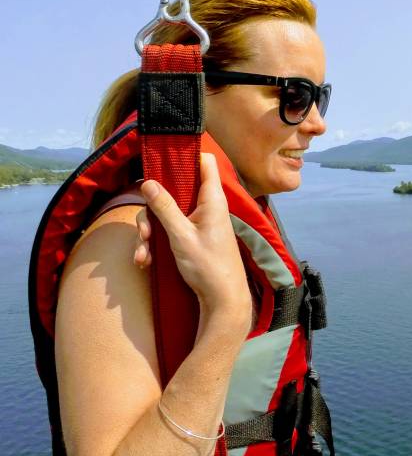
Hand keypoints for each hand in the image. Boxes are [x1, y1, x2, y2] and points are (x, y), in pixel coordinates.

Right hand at [137, 153, 251, 321]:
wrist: (222, 300)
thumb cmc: (209, 267)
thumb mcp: (181, 236)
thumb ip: (165, 208)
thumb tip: (148, 182)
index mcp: (211, 200)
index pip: (205, 162)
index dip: (185, 155)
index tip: (162, 156)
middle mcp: (206, 207)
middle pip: (173, 190)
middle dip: (152, 209)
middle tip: (146, 230)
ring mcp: (199, 223)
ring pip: (166, 213)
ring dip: (149, 232)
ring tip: (143, 252)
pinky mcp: (192, 237)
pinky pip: (168, 231)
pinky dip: (155, 243)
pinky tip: (145, 260)